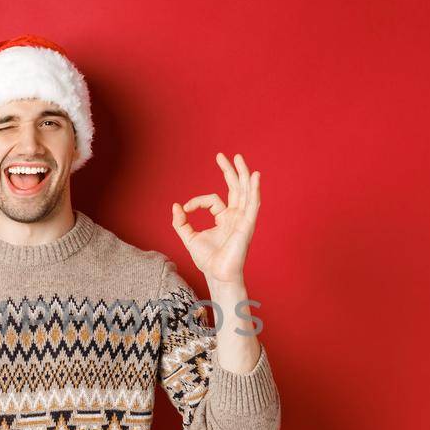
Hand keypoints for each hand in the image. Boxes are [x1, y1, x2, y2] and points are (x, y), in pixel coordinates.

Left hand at [171, 152, 261, 284]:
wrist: (218, 275)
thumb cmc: (207, 260)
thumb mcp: (189, 238)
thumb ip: (181, 223)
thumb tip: (176, 206)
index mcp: (225, 218)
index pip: (213, 200)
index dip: (196, 201)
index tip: (185, 210)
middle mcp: (236, 216)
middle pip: (235, 188)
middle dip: (229, 171)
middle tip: (223, 155)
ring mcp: (243, 219)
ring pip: (245, 192)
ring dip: (243, 174)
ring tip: (239, 158)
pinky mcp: (248, 225)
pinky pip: (253, 204)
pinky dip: (254, 190)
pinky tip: (254, 176)